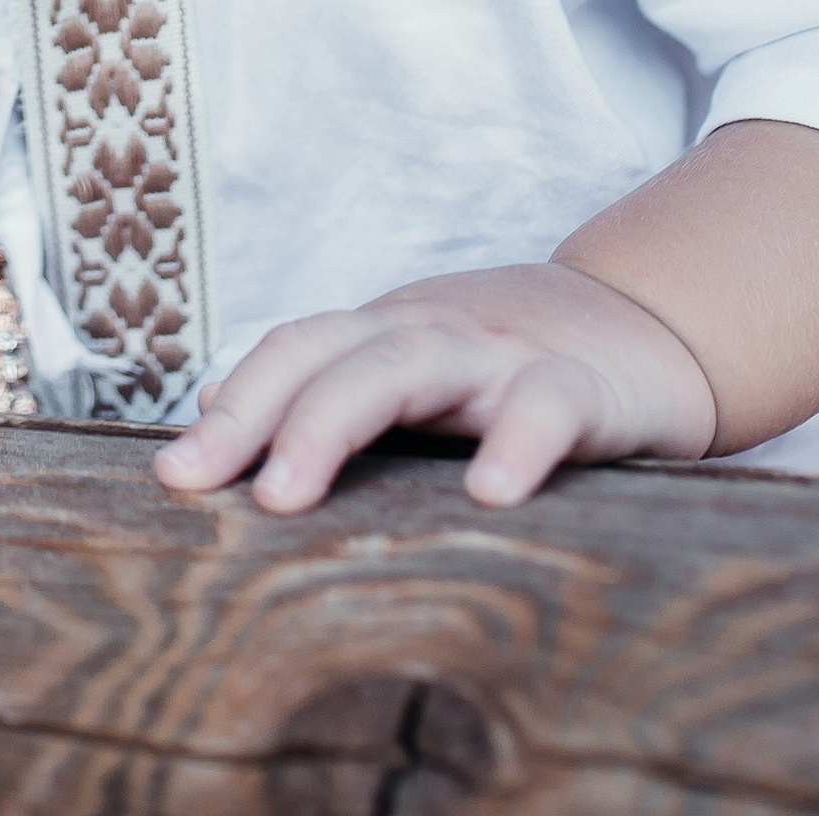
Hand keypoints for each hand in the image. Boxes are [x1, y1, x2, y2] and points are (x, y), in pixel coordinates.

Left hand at [151, 262, 717, 513]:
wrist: (647, 323)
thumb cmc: (507, 367)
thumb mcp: (412, 372)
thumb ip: (325, 392)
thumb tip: (211, 422)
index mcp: (383, 336)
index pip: (291, 352)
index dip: (230, 405)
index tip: (170, 475)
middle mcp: (429, 334)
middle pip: (326, 354)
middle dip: (254, 416)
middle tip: (194, 486)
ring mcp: (502, 354)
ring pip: (405, 363)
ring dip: (335, 421)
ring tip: (287, 496)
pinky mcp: (583, 385)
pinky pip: (545, 404)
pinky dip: (516, 440)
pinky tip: (489, 492)